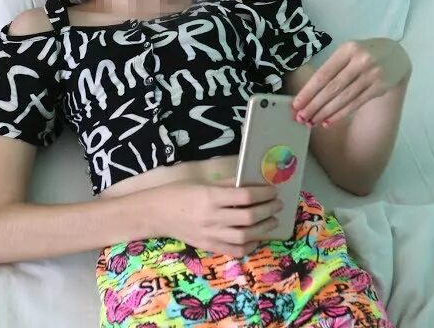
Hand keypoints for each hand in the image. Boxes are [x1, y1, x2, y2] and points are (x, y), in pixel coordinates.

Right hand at [150, 179, 280, 256]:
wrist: (156, 214)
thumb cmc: (178, 193)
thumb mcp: (201, 182)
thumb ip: (226, 185)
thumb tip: (250, 184)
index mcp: (210, 197)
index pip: (245, 197)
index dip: (263, 193)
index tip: (273, 190)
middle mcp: (212, 217)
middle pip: (249, 217)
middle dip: (268, 210)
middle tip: (277, 204)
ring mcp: (211, 235)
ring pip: (245, 236)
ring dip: (264, 228)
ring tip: (272, 220)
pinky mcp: (209, 246)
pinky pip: (234, 250)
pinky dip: (249, 245)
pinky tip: (256, 237)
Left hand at [292, 38, 408, 127]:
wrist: (396, 55)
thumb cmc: (363, 54)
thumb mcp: (348, 52)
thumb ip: (332, 68)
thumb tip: (309, 94)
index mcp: (347, 49)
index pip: (323, 74)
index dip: (308, 91)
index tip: (296, 104)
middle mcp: (360, 61)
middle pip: (332, 88)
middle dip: (314, 105)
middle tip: (301, 118)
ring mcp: (372, 75)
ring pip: (343, 98)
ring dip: (325, 112)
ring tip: (312, 122)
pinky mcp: (380, 87)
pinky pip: (355, 103)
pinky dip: (340, 114)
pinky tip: (329, 121)